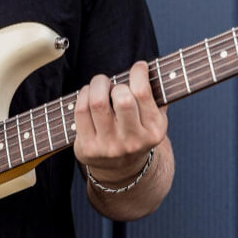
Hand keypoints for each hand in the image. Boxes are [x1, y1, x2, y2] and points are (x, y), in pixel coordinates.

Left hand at [73, 61, 167, 184]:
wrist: (121, 170)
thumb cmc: (138, 132)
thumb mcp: (155, 120)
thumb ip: (157, 96)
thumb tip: (147, 67)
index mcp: (153, 131)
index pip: (143, 93)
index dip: (139, 73)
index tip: (138, 67)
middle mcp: (132, 141)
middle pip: (122, 98)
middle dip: (115, 84)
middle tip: (112, 85)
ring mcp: (109, 146)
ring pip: (98, 102)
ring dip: (97, 85)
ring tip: (100, 86)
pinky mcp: (88, 148)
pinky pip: (81, 111)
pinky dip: (83, 95)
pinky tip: (88, 94)